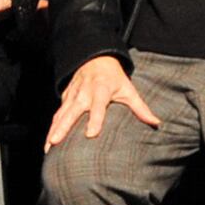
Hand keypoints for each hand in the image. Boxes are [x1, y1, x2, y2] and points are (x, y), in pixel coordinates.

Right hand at [45, 56, 161, 150]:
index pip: (97, 107)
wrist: (95, 58)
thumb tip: (157, 123)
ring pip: (61, 114)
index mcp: (101, 90)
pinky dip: (52, 127)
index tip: (90, 135)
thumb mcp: (128, 89)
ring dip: (53, 130)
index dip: (94, 120)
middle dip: (63, 127)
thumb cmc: (114, 77)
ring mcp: (72, 95)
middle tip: (55, 142)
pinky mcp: (65, 97)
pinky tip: (48, 142)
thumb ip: (141, 108)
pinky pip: (57, 114)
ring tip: (48, 146)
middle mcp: (84, 93)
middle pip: (72, 111)